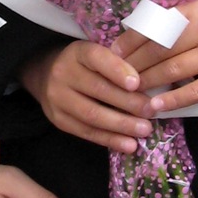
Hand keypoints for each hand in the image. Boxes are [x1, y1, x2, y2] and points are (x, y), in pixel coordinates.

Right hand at [20, 41, 155, 153]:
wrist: (46, 75)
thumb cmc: (85, 65)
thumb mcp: (97, 55)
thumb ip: (118, 64)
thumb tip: (150, 82)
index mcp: (77, 52)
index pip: (96, 57)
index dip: (116, 70)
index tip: (136, 83)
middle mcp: (63, 73)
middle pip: (97, 89)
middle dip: (127, 102)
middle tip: (151, 111)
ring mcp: (57, 98)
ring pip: (92, 114)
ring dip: (121, 125)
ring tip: (145, 130)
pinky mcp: (58, 120)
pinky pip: (86, 132)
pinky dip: (110, 140)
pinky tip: (129, 145)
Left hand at [120, 1, 197, 111]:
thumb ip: (181, 21)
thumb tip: (144, 32)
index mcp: (197, 11)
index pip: (154, 27)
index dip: (129, 42)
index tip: (111, 54)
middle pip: (158, 50)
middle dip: (133, 66)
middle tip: (115, 79)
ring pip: (173, 70)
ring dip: (148, 83)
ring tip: (129, 94)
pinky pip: (195, 91)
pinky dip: (173, 99)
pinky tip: (157, 105)